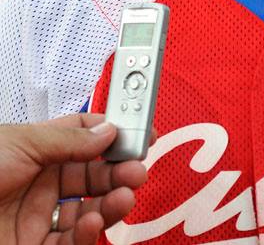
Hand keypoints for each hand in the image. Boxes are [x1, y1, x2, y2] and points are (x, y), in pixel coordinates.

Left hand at [0, 113, 149, 244]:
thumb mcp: (22, 143)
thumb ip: (68, 140)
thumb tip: (108, 131)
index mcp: (39, 149)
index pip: (86, 137)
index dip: (113, 134)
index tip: (140, 133)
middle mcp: (42, 182)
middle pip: (93, 175)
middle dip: (119, 171)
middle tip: (138, 168)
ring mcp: (39, 218)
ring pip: (88, 210)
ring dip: (111, 203)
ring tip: (124, 196)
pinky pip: (71, 242)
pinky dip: (88, 232)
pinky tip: (93, 220)